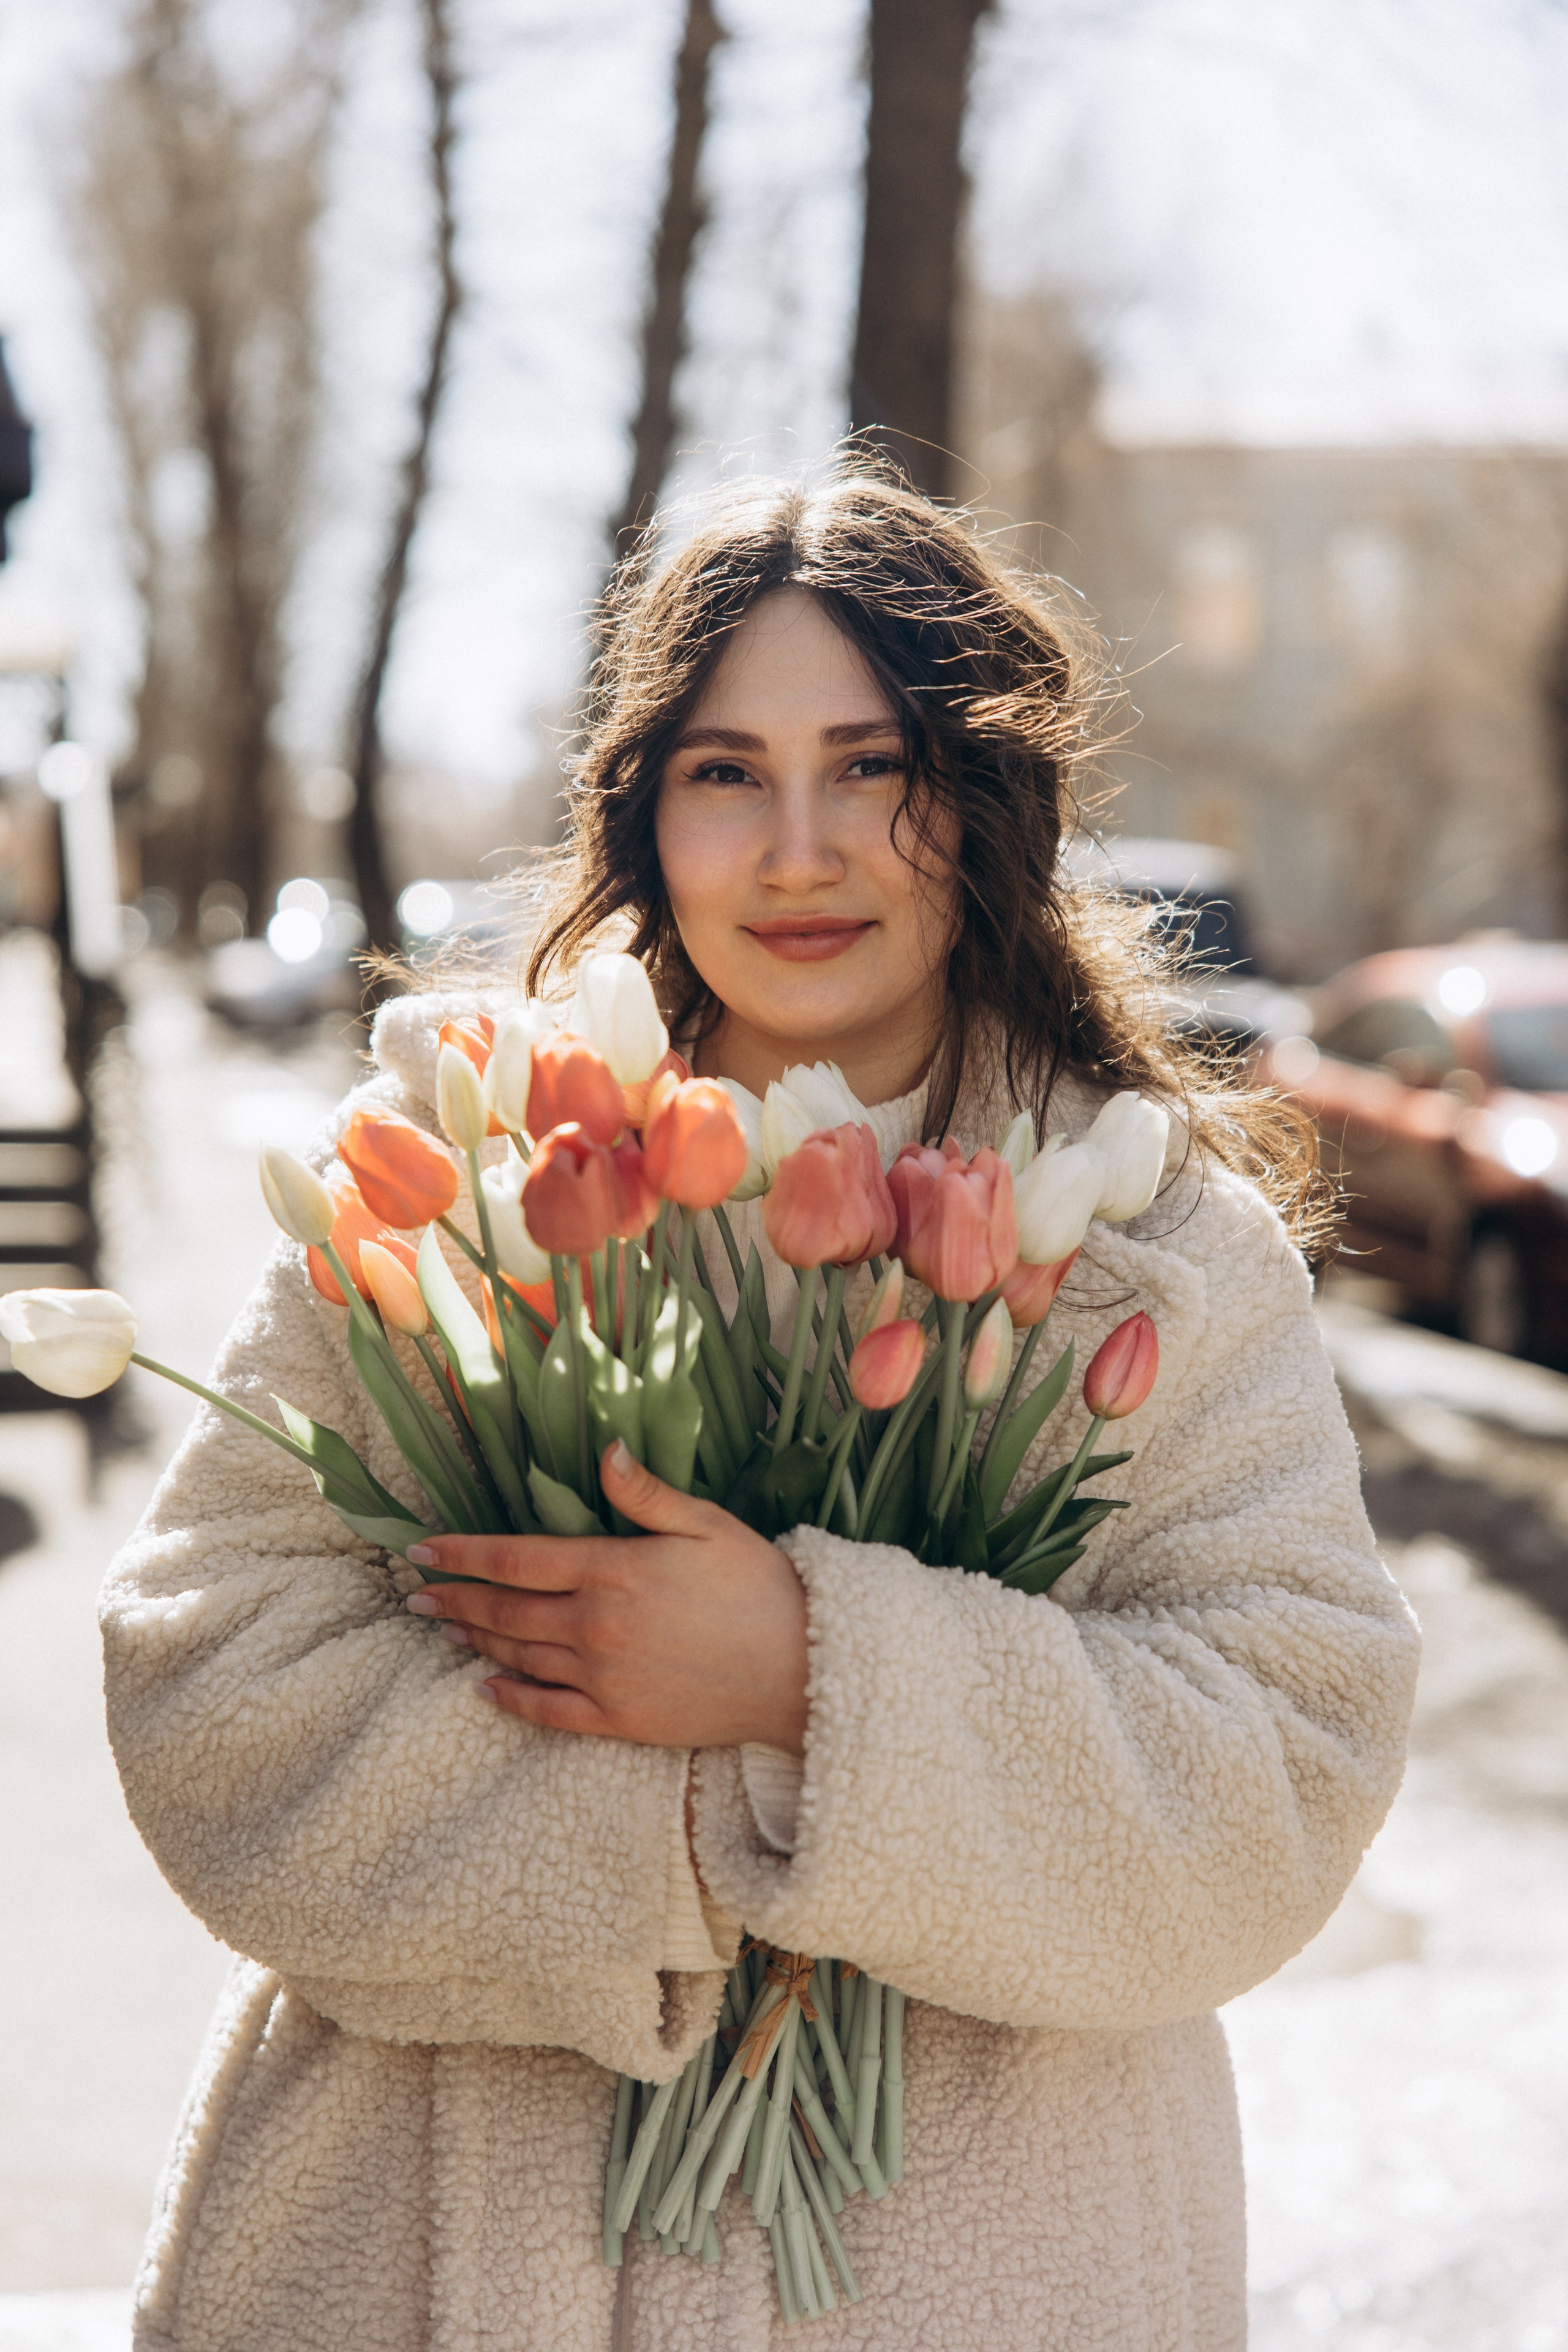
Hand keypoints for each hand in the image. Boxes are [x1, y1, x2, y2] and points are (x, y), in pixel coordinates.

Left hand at [403, 1440, 808, 1752]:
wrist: (800, 1670)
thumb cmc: (758, 1586)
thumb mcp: (706, 1524)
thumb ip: (647, 1493)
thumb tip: (604, 1452)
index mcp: (613, 1571)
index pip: (517, 1558)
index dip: (465, 1553)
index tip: (423, 1550)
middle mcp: (595, 1627)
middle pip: (506, 1611)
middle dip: (455, 1598)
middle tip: (416, 1593)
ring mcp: (602, 1678)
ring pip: (519, 1657)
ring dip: (474, 1640)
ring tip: (442, 1627)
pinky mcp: (618, 1720)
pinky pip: (548, 1712)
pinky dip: (510, 1698)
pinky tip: (485, 1687)